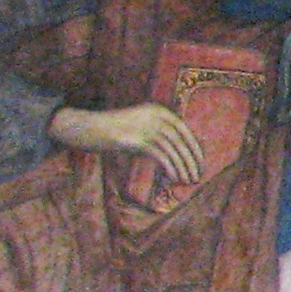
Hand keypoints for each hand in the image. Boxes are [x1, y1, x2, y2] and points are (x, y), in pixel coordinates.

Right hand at [50, 103, 204, 186]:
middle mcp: (157, 116)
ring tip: (187, 181)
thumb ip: (160, 134)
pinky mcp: (138, 140)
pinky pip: (161, 157)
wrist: (89, 127)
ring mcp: (147, 127)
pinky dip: (171, 168)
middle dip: (192, 161)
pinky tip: (174, 178)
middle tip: (197, 177)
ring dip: (183, 168)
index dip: (195, 149)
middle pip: (182, 141)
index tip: (201, 164)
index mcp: (160, 110)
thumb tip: (180, 153)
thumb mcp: (141, 127)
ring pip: (173, 150)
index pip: (185, 131)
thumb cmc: (116, 131)